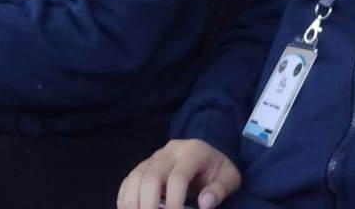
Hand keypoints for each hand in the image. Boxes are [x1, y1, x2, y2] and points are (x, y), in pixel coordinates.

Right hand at [117, 139, 240, 208]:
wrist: (209, 156)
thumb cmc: (218, 171)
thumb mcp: (229, 178)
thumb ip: (219, 190)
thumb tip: (205, 204)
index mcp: (193, 152)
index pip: (178, 177)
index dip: (174, 201)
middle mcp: (170, 151)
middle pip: (151, 176)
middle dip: (148, 205)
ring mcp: (154, 157)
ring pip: (135, 177)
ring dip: (133, 203)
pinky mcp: (144, 166)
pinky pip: (129, 180)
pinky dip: (125, 199)